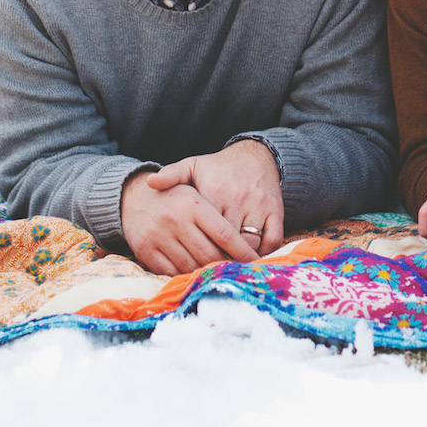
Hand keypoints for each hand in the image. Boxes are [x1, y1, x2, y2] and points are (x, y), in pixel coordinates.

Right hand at [120, 175, 260, 275]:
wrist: (132, 197)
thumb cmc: (174, 197)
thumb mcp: (195, 193)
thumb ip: (216, 215)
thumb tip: (245, 243)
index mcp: (193, 204)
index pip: (224, 234)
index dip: (242, 252)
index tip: (255, 262)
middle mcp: (176, 220)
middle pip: (210, 255)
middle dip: (226, 267)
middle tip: (238, 273)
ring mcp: (159, 237)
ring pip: (191, 266)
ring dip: (206, 273)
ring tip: (218, 275)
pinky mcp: (145, 251)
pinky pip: (171, 272)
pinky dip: (184, 276)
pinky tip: (194, 274)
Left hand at [147, 139, 283, 255]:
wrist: (255, 155)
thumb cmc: (218, 167)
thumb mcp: (193, 165)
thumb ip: (171, 175)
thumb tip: (150, 183)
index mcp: (214, 190)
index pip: (205, 230)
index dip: (198, 247)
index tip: (191, 259)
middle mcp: (238, 197)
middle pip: (226, 241)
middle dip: (218, 257)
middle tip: (209, 271)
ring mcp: (259, 204)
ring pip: (249, 242)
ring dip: (239, 257)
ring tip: (227, 267)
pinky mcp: (276, 210)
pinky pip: (272, 240)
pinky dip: (263, 252)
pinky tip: (250, 256)